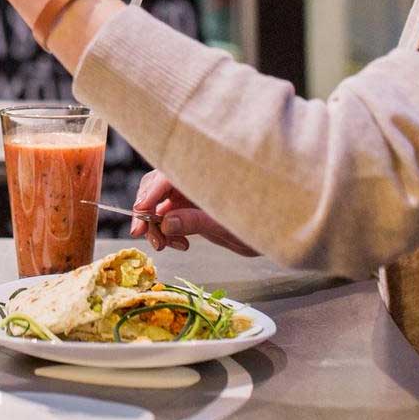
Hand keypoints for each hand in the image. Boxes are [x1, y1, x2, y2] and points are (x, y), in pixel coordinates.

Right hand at [131, 169, 259, 256]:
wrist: (277, 233)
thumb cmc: (262, 224)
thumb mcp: (229, 227)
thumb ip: (197, 222)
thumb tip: (165, 222)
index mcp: (204, 174)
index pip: (167, 175)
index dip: (150, 193)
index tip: (141, 213)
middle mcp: (194, 180)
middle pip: (156, 185)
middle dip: (146, 210)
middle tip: (146, 236)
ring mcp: (191, 193)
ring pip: (158, 202)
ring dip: (154, 224)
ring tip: (166, 245)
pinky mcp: (191, 207)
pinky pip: (168, 215)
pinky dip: (165, 230)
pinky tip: (179, 243)